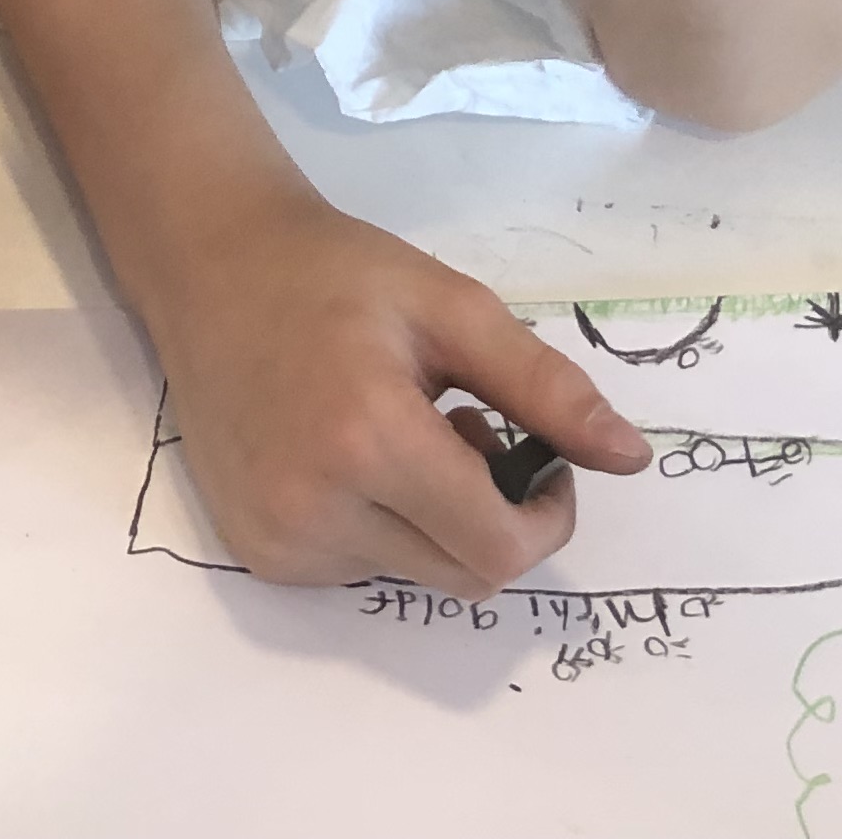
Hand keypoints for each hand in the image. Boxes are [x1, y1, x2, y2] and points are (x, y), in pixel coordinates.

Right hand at [143, 188, 648, 593]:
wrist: (209, 268)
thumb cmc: (336, 274)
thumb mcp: (454, 307)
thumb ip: (546, 388)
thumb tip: (632, 458)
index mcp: (369, 440)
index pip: (498, 547)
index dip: (546, 516)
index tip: (539, 460)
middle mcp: (314, 508)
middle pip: (464, 575)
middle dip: (493, 517)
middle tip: (468, 430)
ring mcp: (277, 539)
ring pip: (415, 573)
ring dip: (435, 523)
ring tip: (402, 434)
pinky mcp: (254, 551)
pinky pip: (357, 570)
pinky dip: (381, 529)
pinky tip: (350, 458)